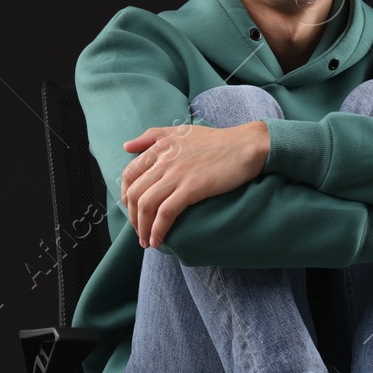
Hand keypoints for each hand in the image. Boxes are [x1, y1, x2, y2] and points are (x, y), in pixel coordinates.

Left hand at [120, 122, 268, 248]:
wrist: (246, 146)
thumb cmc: (218, 140)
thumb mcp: (181, 131)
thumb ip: (152, 136)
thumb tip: (126, 146)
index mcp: (159, 147)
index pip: (129, 174)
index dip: (126, 196)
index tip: (132, 210)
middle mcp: (163, 161)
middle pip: (135, 194)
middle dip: (132, 218)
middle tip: (140, 231)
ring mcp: (177, 175)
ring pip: (146, 206)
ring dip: (142, 228)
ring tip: (147, 241)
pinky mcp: (192, 188)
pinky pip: (165, 213)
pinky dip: (158, 230)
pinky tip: (158, 240)